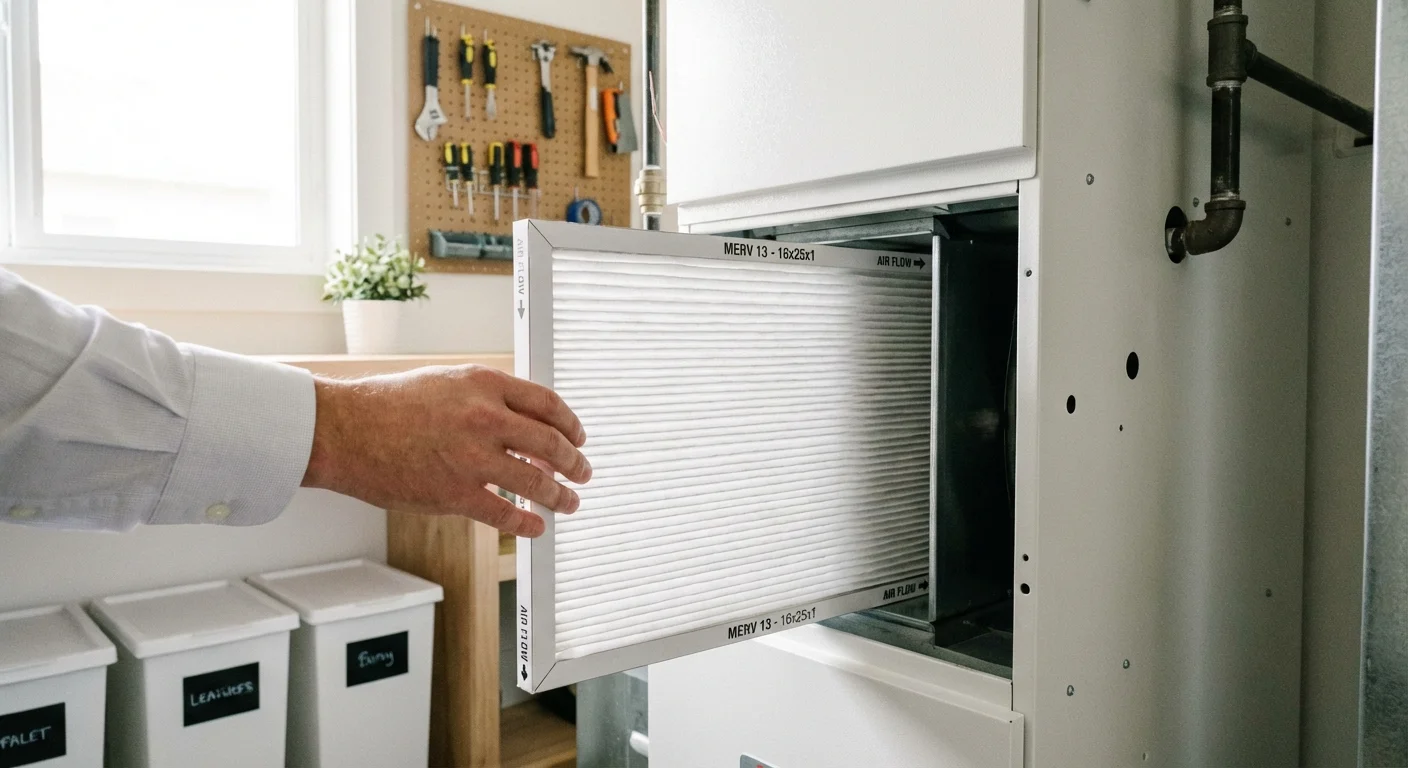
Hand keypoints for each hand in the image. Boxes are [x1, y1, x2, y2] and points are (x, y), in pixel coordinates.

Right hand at [300, 364, 589, 536]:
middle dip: (574, 462)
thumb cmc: (387, 405)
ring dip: (560, 495)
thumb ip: (486, 397)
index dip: (571, 424)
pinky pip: (506, 514)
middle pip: (551, 443)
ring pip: (536, 481)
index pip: (548, 404)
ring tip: (569, 502)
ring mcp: (472, 457)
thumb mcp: (446, 382)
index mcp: (484, 384)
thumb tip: (522, 419)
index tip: (578, 437)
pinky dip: (527, 522)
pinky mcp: (455, 494)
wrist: (343, 430)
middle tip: (583, 472)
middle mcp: (485, 417)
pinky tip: (536, 526)